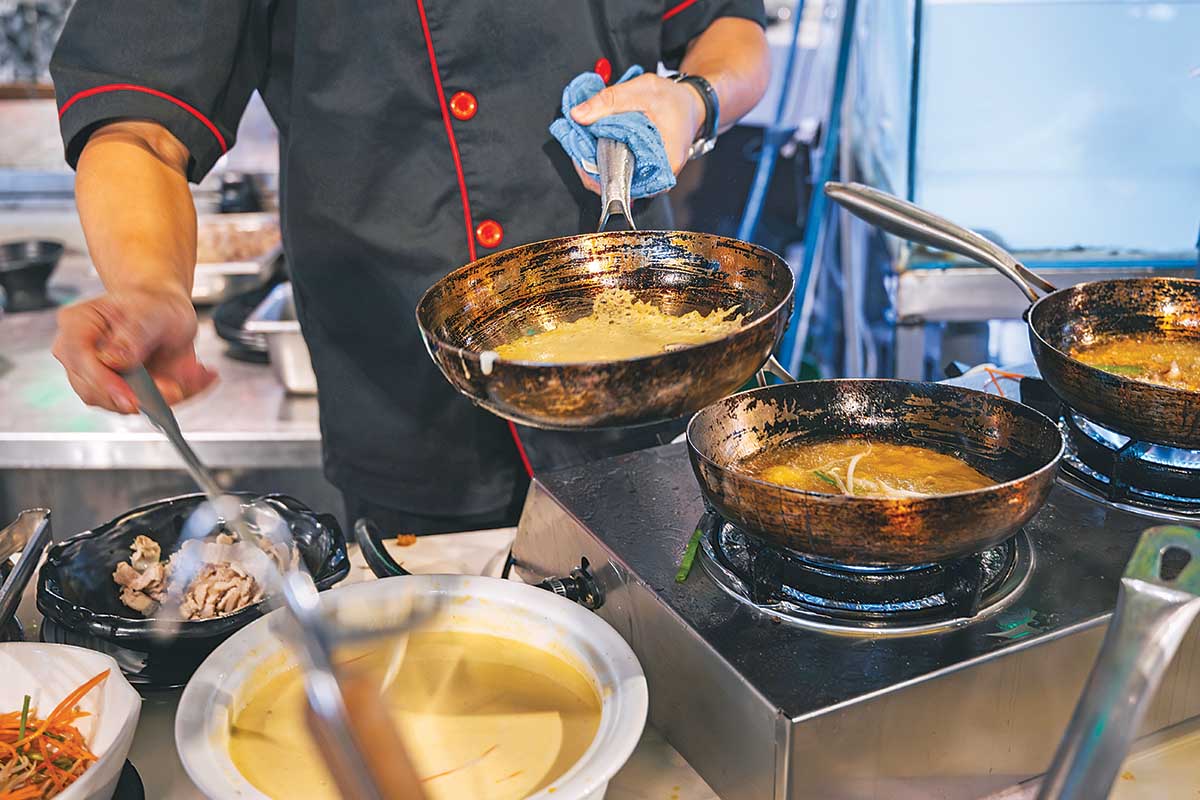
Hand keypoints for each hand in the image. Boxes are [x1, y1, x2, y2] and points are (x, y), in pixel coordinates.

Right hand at [52, 287, 216, 413]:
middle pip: (95, 391)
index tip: (132, 398)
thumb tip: (115, 360)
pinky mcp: (122, 395)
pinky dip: (175, 397)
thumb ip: (134, 333)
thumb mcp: (151, 310)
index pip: (78, 359)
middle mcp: (82, 356)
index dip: (103, 382)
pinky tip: (197, 378)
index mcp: (78, 325)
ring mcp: (100, 379)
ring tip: (191, 376)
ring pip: (121, 405)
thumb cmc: (154, 304)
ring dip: (161, 398)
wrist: (166, 311)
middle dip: (139, 397)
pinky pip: (147, 407)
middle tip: (176, 389)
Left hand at [569, 73, 704, 193]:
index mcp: (665, 163)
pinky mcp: (645, 173)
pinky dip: (605, 162)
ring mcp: (651, 178)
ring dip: (597, 165)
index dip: (596, 172)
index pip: (623, 182)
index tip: (580, 154)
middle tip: (577, 145)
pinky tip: (596, 148)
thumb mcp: (642, 90)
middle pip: (616, 185)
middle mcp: (659, 178)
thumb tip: (578, 115)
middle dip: (592, 168)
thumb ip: (609, 100)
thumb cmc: (674, 99)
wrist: (691, 104)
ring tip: (584, 146)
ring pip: (616, 181)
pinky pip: (620, 173)